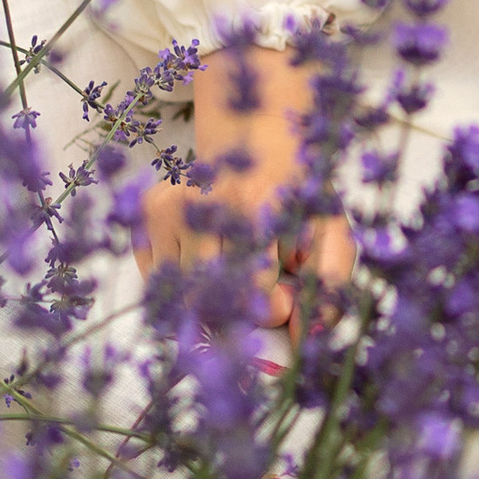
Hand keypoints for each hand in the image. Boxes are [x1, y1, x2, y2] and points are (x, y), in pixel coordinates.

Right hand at [136, 45, 354, 327]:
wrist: (256, 141)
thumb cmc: (295, 197)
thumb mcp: (331, 231)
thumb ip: (330, 283)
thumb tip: (307, 337)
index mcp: (258, 206)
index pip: (254, 295)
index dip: (272, 306)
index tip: (284, 293)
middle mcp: (208, 203)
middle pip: (211, 302)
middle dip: (237, 310)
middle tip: (256, 286)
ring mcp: (171, 205)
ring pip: (181, 296)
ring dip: (208, 299)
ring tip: (231, 267)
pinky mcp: (147, 210)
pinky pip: (157, 280)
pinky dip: (181, 283)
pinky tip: (204, 256)